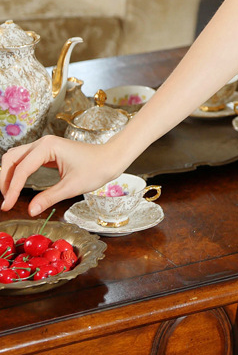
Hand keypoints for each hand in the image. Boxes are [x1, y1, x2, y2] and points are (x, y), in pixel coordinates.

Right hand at [0, 136, 124, 217]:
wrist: (110, 159)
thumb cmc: (96, 169)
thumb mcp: (72, 187)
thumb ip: (49, 198)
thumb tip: (30, 211)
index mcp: (47, 147)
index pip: (22, 169)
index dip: (12, 189)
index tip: (6, 206)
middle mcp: (42, 143)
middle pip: (12, 159)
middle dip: (4, 180)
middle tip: (5, 201)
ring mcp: (43, 146)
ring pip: (15, 158)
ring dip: (9, 176)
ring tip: (8, 196)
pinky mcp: (46, 152)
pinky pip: (24, 161)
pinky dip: (17, 173)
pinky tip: (16, 187)